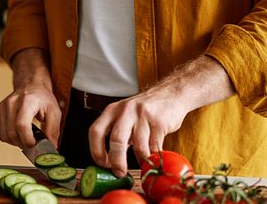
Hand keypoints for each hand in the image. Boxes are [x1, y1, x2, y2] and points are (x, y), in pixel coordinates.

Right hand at [0, 48, 61, 148]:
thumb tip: (51, 148)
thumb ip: (53, 130)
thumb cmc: (42, 99)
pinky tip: (18, 132)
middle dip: (24, 144)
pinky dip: (9, 138)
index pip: (21, 125)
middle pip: (12, 133)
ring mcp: (1, 107)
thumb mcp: (54, 112)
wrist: (30, 85)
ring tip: (26, 137)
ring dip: (17, 143)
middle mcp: (11, 103)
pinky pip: (1, 134)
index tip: (36, 145)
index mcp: (27, 101)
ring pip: (5, 136)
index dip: (28, 140)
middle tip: (34, 143)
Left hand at [88, 56, 234, 176]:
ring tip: (142, 164)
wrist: (171, 94)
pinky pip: (154, 147)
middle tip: (119, 173)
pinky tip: (154, 156)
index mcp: (112, 110)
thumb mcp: (124, 115)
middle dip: (117, 160)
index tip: (102, 164)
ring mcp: (143, 116)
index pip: (96, 131)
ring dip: (140, 160)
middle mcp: (125, 111)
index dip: (96, 150)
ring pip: (138, 146)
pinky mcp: (159, 122)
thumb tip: (110, 163)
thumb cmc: (144, 110)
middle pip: (116, 140)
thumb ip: (117, 134)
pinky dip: (153, 156)